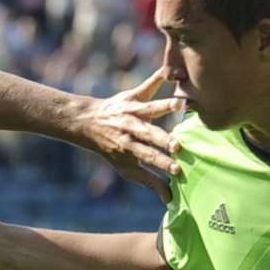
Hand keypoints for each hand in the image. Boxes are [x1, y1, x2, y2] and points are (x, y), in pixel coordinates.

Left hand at [74, 70, 184, 202]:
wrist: (88, 123)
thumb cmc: (113, 150)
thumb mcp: (127, 168)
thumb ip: (149, 181)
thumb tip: (169, 198)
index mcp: (130, 148)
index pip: (149, 158)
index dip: (163, 164)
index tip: (178, 171)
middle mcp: (131, 129)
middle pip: (150, 135)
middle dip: (164, 141)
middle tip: (178, 146)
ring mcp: (133, 111)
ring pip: (152, 108)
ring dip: (166, 106)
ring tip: (182, 104)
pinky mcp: (133, 95)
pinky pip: (148, 84)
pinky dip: (159, 76)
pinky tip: (172, 70)